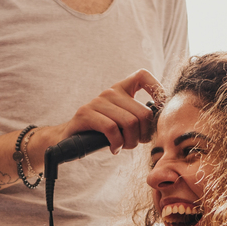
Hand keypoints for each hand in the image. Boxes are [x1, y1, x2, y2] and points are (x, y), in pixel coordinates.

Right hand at [29, 69, 164, 162]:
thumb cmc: (99, 133)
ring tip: (122, 147)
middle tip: (135, 143)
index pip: (142, 76)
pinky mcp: (86, 114)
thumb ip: (137, 118)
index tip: (158, 110)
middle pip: (142, 113)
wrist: (67, 139)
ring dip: (130, 142)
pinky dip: (116, 143)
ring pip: (129, 122)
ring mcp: (97, 102)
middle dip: (143, 134)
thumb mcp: (121, 122)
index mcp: (120, 89)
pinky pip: (112, 129)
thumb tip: (158, 122)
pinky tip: (114, 149)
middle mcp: (110, 92)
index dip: (156, 89)